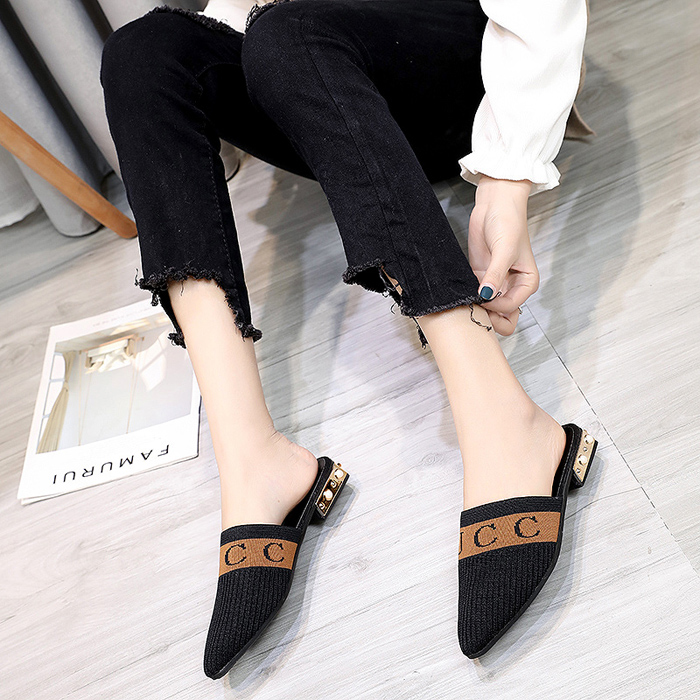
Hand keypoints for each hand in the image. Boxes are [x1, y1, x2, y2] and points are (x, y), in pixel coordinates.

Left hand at [467, 175, 538, 335]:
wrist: (494, 205)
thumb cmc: (508, 222)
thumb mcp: (504, 249)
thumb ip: (496, 274)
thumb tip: (487, 295)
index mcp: (527, 283)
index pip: (511, 308)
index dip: (495, 306)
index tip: (483, 296)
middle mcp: (512, 286)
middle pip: (504, 317)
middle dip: (490, 317)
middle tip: (475, 306)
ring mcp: (495, 283)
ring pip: (488, 309)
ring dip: (478, 308)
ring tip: (468, 298)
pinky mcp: (480, 277)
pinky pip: (475, 296)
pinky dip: (469, 297)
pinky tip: (463, 291)